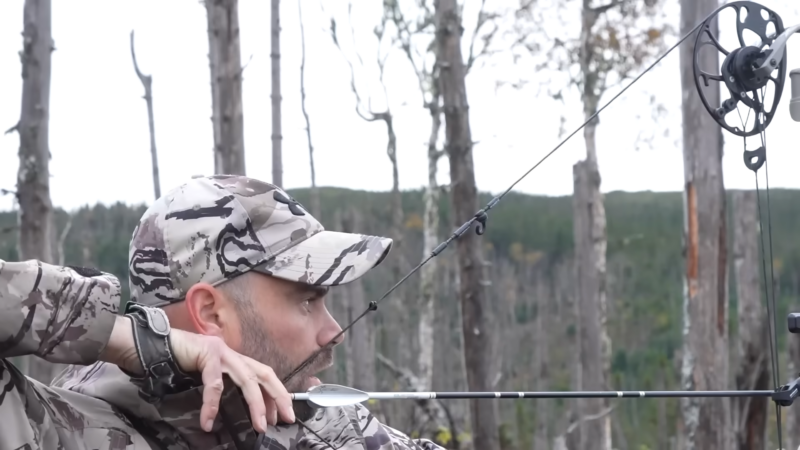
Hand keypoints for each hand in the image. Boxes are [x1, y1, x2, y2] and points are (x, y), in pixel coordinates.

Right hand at [101, 316, 294, 432]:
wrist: (154, 347)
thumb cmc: (179, 365)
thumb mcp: (208, 378)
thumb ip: (225, 388)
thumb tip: (240, 411)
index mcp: (235, 358)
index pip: (264, 374)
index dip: (276, 393)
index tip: (283, 414)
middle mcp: (232, 353)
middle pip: (264, 373)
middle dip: (278, 396)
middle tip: (285, 418)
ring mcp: (221, 351)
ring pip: (247, 379)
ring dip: (256, 404)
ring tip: (259, 425)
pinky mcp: (207, 353)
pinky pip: (215, 384)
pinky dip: (213, 405)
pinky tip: (208, 421)